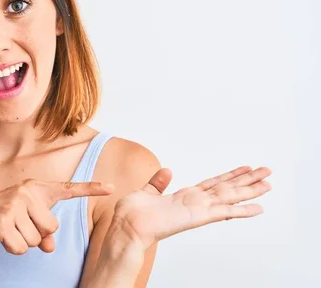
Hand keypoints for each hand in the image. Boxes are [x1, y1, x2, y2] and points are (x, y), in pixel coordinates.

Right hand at [0, 179, 113, 254]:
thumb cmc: (2, 218)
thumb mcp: (26, 222)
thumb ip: (44, 232)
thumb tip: (49, 247)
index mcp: (36, 188)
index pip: (68, 188)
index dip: (91, 189)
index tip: (111, 188)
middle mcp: (27, 192)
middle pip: (52, 227)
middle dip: (37, 234)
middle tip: (18, 225)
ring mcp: (14, 205)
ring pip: (37, 240)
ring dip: (23, 242)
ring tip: (8, 229)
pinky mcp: (3, 221)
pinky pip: (22, 248)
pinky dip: (13, 248)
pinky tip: (1, 236)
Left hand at [106, 166, 271, 253]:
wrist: (127, 227)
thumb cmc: (133, 215)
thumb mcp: (146, 192)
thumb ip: (158, 183)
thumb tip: (167, 171)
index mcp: (184, 197)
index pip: (211, 184)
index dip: (228, 176)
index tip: (244, 168)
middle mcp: (195, 203)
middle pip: (226, 188)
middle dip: (247, 180)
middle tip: (266, 171)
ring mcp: (198, 210)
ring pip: (230, 197)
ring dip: (250, 190)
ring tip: (269, 183)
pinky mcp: (198, 217)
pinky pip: (224, 212)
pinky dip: (242, 210)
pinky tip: (258, 207)